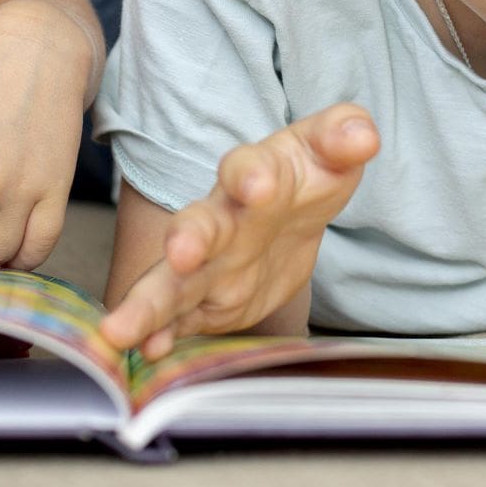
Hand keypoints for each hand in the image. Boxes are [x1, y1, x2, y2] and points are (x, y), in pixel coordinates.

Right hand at [99, 104, 378, 358]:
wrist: (285, 216)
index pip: (247, 167)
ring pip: (170, 281)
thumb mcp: (329, 157)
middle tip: (181, 252)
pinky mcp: (202, 302)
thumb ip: (344, 138)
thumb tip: (363, 135)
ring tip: (121, 330)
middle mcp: (221, 219)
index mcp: (254, 176)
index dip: (252, 175)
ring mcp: (207, 264)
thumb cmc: (303, 179)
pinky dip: (157, 334)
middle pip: (198, 224)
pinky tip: (146, 352)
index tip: (261, 185)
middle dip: (188, 238)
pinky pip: (175, 319)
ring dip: (147, 304)